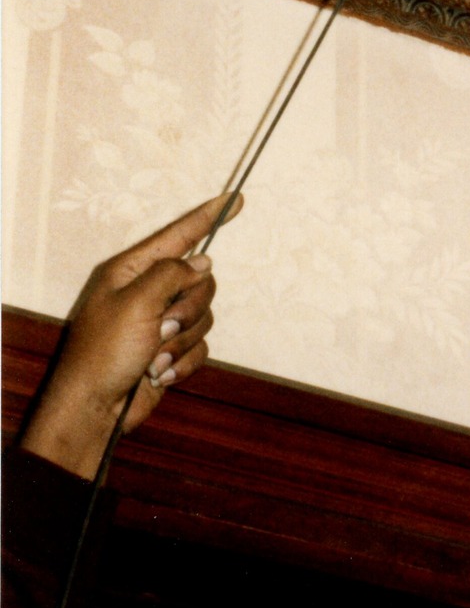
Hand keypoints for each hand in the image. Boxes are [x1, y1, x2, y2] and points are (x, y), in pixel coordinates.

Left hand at [19, 194, 240, 480]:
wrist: (94, 409)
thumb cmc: (105, 352)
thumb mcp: (136, 302)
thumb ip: (173, 274)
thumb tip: (202, 262)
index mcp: (130, 271)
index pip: (177, 235)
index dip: (208, 216)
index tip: (237, 198)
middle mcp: (147, 292)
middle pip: (199, 281)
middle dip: (188, 308)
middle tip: (163, 328)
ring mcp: (159, 322)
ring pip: (203, 314)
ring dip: (183, 340)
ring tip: (155, 357)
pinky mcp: (171, 350)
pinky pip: (200, 345)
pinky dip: (184, 361)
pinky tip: (159, 373)